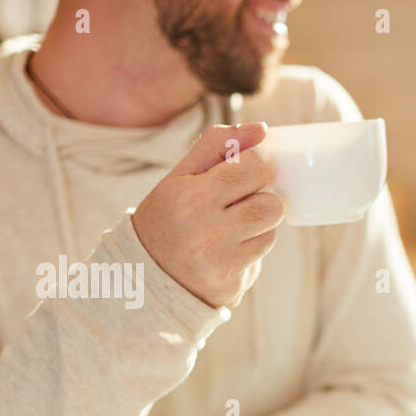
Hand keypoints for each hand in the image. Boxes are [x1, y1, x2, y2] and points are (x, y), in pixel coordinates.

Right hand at [132, 122, 283, 308]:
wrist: (144, 276)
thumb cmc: (167, 217)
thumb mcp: (180, 176)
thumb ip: (217, 146)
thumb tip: (262, 129)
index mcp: (190, 197)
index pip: (253, 170)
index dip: (255, 168)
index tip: (244, 172)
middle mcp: (206, 232)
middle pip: (270, 204)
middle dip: (260, 199)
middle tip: (238, 202)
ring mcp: (220, 262)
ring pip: (271, 232)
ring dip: (258, 225)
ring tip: (230, 226)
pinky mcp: (232, 286)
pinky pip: (261, 256)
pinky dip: (251, 249)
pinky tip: (226, 249)